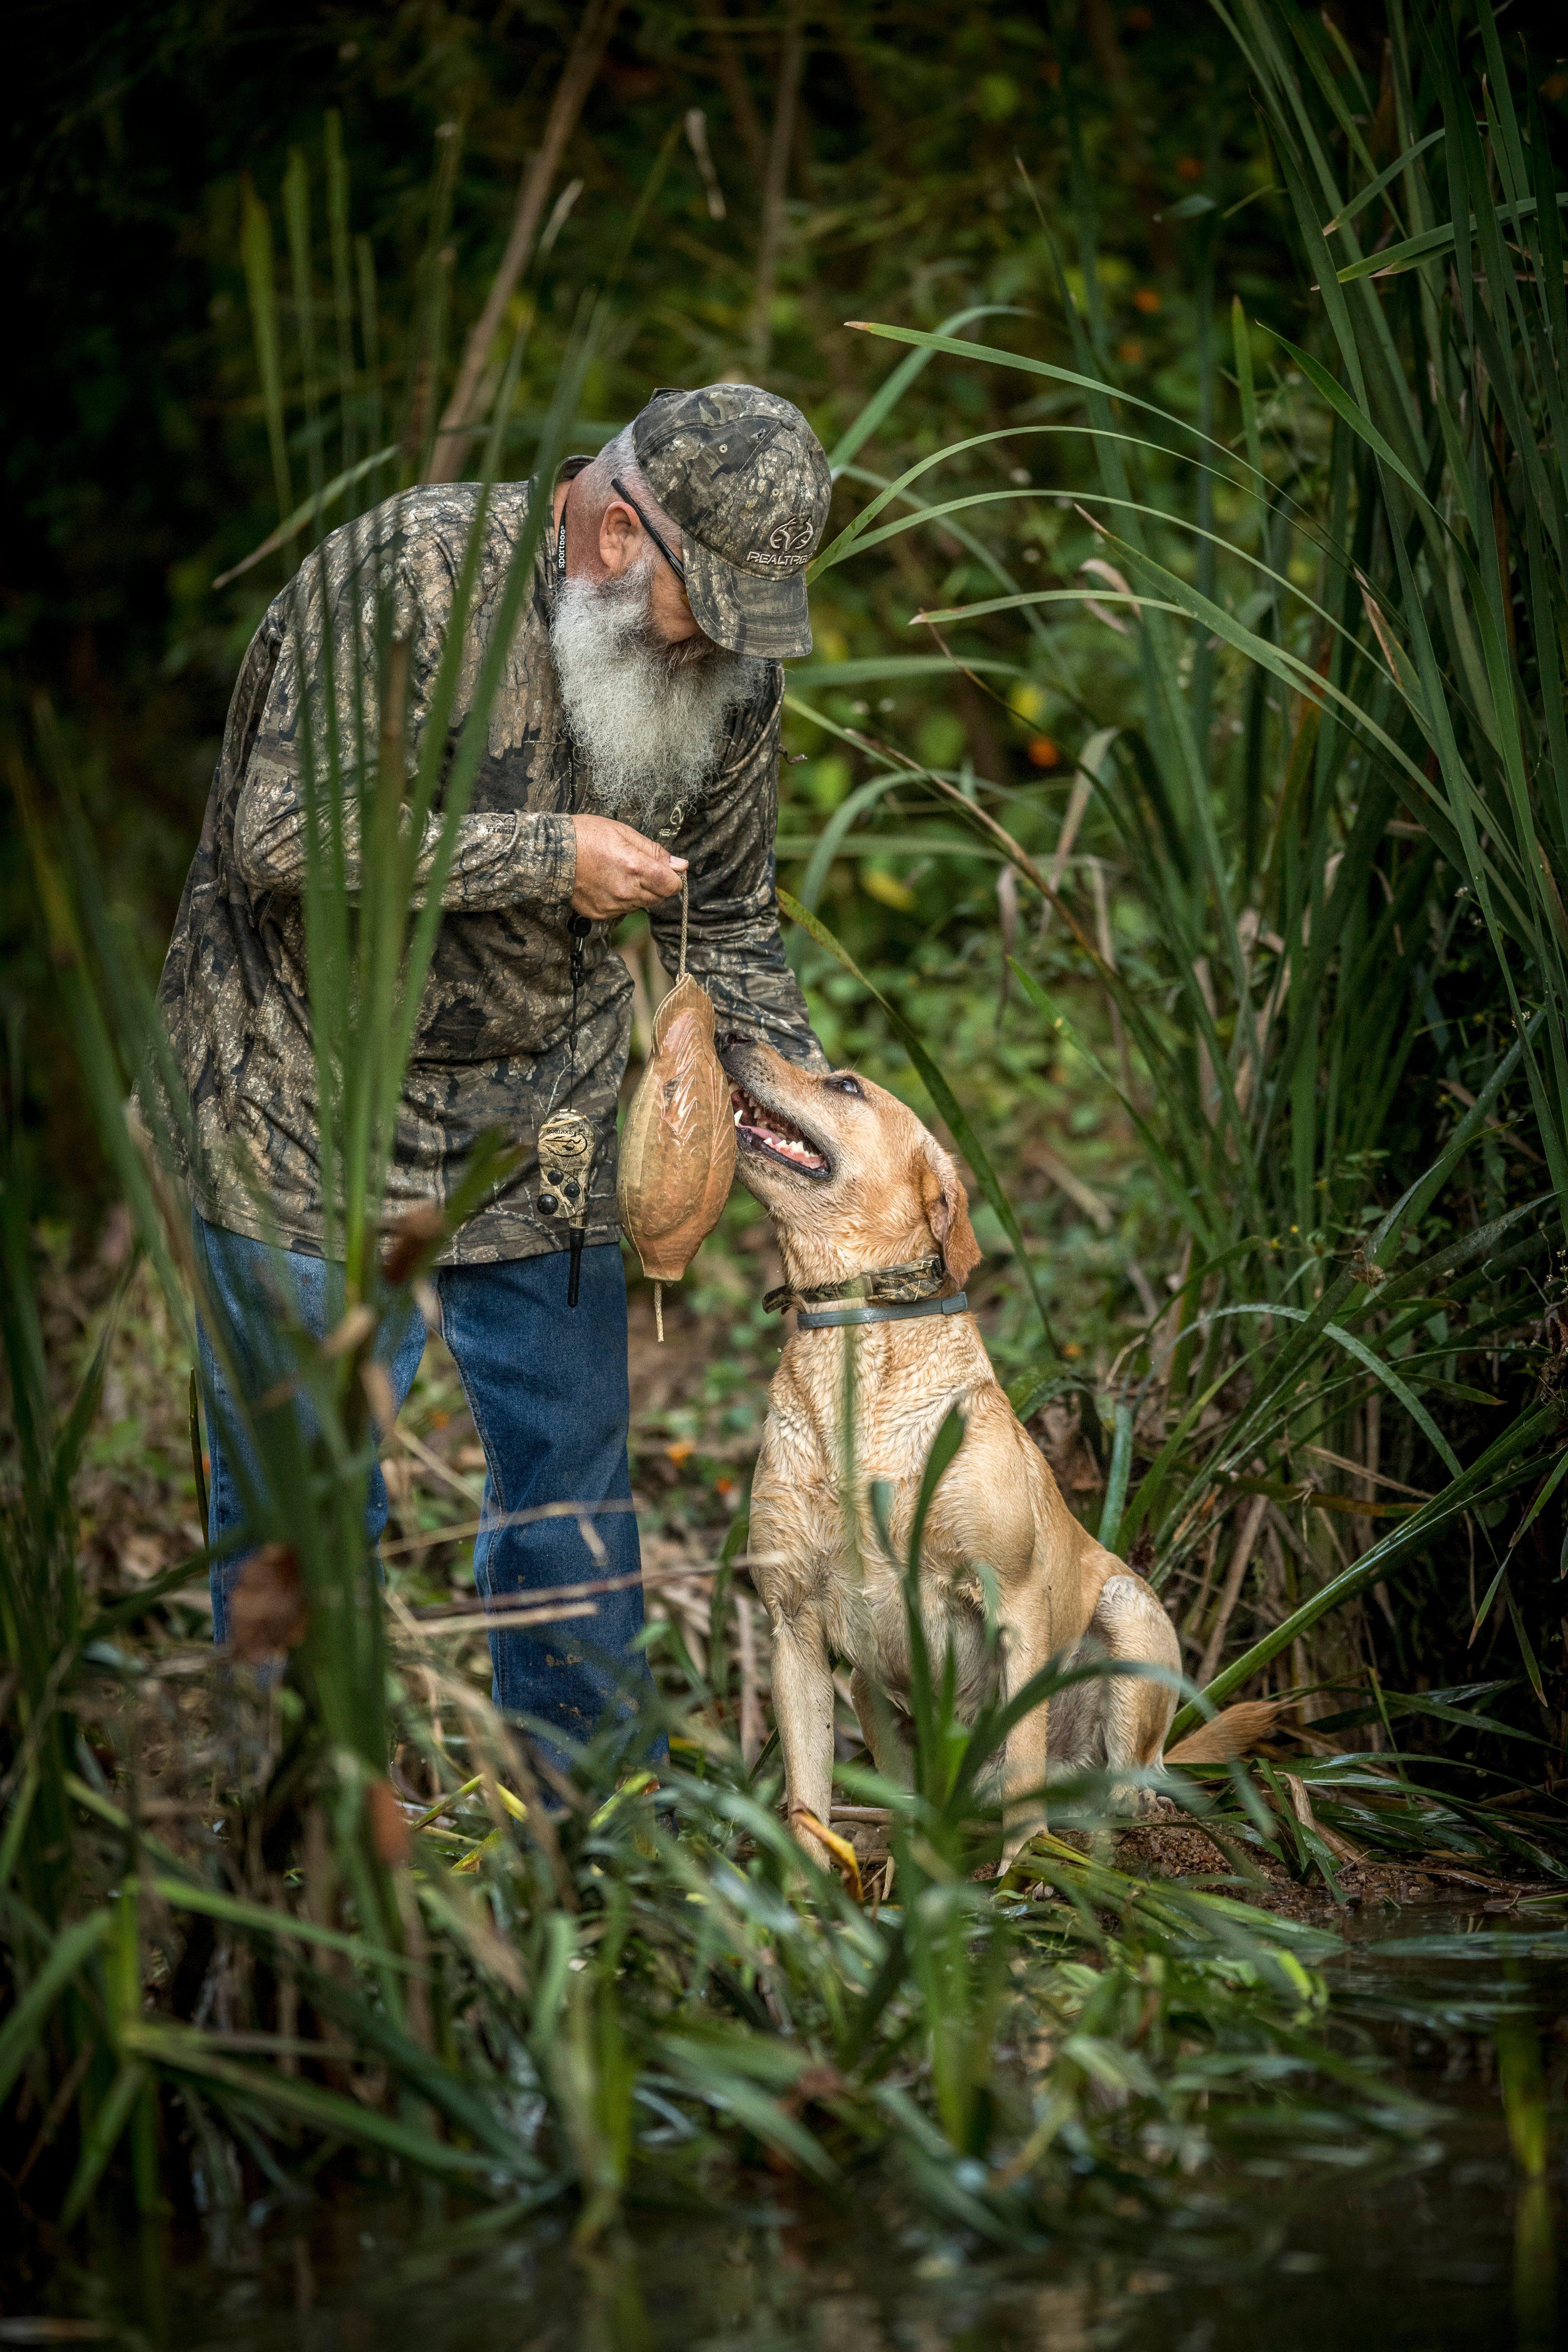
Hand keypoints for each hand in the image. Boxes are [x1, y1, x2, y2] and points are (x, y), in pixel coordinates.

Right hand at [570, 815, 687, 920]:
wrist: (551, 852)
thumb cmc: (586, 836)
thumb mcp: (624, 832)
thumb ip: (654, 851)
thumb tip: (680, 865)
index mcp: (635, 867)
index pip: (672, 886)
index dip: (672, 878)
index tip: (664, 870)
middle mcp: (626, 891)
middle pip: (659, 897)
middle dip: (655, 884)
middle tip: (638, 868)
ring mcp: (612, 905)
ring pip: (641, 905)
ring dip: (638, 892)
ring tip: (619, 873)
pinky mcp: (600, 913)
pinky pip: (622, 910)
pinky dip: (620, 900)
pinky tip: (607, 883)